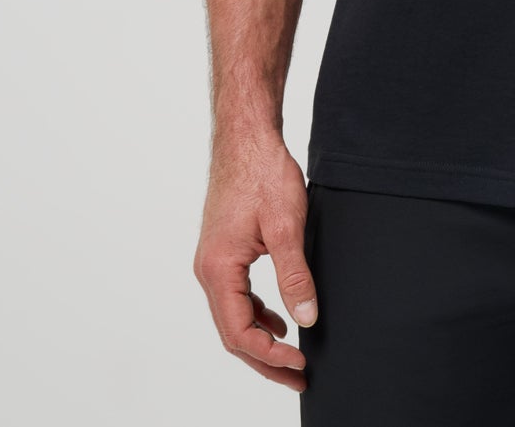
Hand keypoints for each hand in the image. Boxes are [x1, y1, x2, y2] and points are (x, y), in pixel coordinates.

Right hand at [192, 135, 317, 390]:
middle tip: (298, 378)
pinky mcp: (224, 250)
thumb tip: (306, 320)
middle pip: (232, 332)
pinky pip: (236, 295)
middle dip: (265, 359)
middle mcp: (208, 269)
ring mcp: (214, 260)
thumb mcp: (287, 225)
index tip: (300, 364)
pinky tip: (278, 318)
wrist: (247, 136)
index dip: (269, 355)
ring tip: (292, 357)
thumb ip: (294, 276)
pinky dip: (257, 313)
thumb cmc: (262, 172)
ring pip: (233, 315)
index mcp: (218, 269)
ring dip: (261, 339)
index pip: (238, 332)